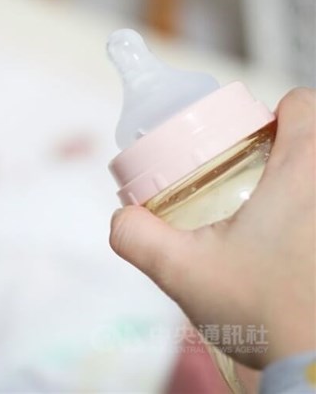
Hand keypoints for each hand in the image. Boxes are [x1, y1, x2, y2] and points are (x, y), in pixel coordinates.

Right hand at [109, 88, 315, 369]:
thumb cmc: (264, 313)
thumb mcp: (181, 271)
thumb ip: (136, 236)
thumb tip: (120, 217)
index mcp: (303, 173)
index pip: (303, 104)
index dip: (275, 112)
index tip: (248, 139)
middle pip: (313, 141)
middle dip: (280, 150)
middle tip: (244, 179)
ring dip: (294, 186)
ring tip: (263, 217)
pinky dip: (301, 216)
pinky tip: (284, 249)